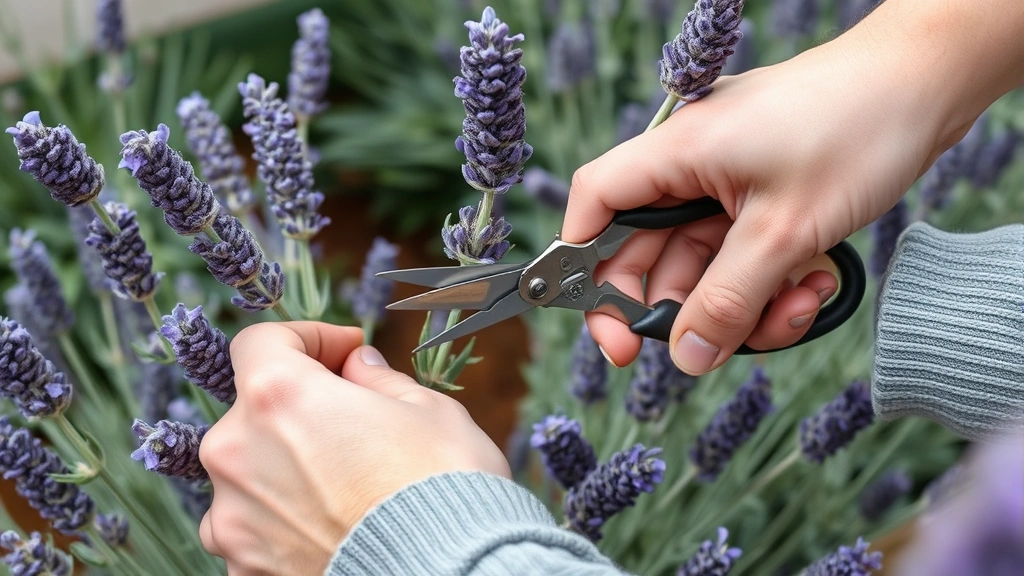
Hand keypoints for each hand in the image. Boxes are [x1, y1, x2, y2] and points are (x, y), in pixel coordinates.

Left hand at [198, 322, 509, 574]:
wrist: (451, 574)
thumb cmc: (445, 486)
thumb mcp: (428, 409)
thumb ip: (378, 379)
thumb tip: (356, 367)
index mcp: (279, 397)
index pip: (261, 342)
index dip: (309, 338)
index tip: (346, 351)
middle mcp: (238, 454)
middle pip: (253, 410)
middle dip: (301, 406)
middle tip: (357, 419)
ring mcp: (233, 519)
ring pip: (248, 473)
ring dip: (285, 466)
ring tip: (345, 483)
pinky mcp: (245, 569)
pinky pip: (253, 528)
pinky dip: (284, 521)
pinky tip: (334, 525)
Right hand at [561, 9, 989, 375]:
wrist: (928, 82)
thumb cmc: (855, 127)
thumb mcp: (785, 230)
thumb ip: (727, 299)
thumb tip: (684, 356)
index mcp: (675, 155)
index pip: (595, 206)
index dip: (584, 266)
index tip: (609, 326)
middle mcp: (690, 170)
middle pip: (647, 253)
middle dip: (679, 307)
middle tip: (701, 352)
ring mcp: (727, 186)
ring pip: (703, 268)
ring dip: (741, 304)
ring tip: (794, 304)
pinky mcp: (762, 201)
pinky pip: (743, 261)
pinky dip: (771, 286)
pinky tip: (811, 286)